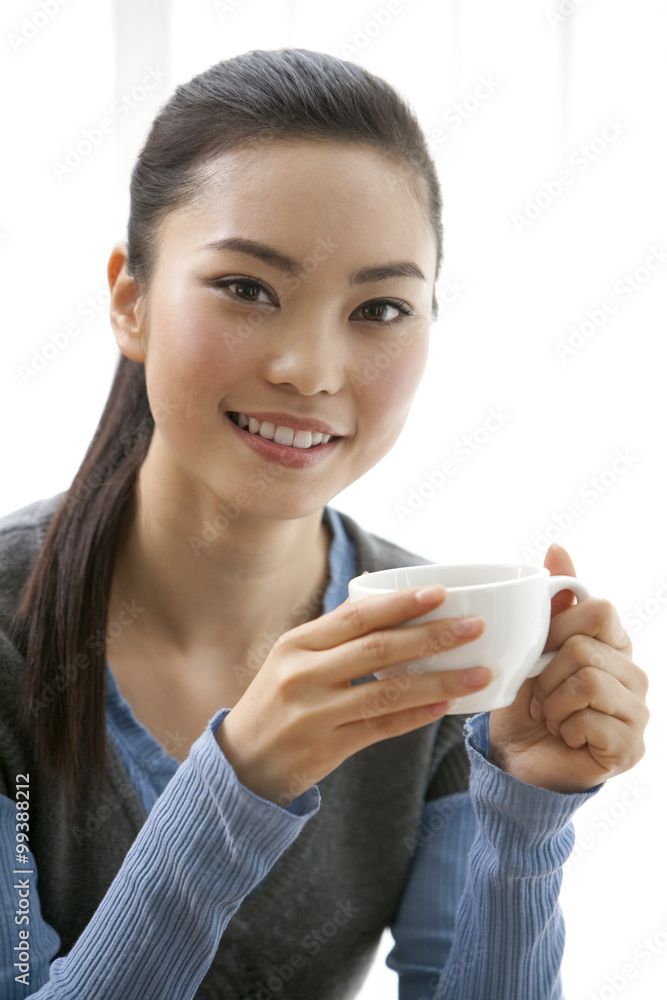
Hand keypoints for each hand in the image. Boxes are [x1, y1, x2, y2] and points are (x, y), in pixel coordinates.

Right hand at [216, 586, 492, 804]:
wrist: (241, 762)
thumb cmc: (277, 701)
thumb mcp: (292, 659)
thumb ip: (335, 634)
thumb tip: (382, 597)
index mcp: (297, 644)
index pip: (355, 616)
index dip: (400, 603)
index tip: (441, 593)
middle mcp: (303, 675)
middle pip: (377, 650)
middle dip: (432, 636)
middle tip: (474, 627)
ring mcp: (314, 714)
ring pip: (387, 692)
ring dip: (439, 681)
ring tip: (478, 672)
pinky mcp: (326, 748)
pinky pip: (381, 728)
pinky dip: (416, 716)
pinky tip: (446, 706)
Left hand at [488, 544, 648, 792]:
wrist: (516, 759)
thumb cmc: (525, 701)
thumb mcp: (530, 647)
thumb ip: (551, 602)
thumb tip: (558, 547)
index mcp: (613, 643)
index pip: (598, 609)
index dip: (558, 628)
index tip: (540, 654)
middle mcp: (634, 674)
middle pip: (585, 647)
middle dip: (546, 675)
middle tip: (539, 696)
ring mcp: (638, 712)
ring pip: (588, 681)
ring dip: (552, 703)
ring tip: (549, 717)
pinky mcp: (631, 747)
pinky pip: (593, 720)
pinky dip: (565, 728)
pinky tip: (565, 736)